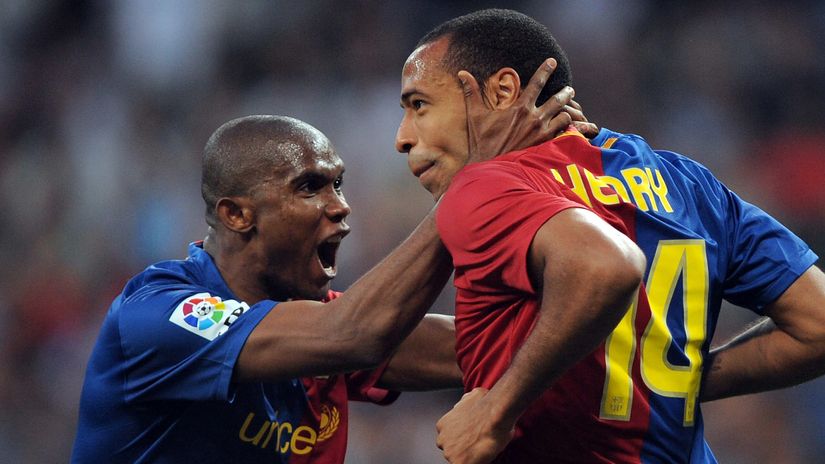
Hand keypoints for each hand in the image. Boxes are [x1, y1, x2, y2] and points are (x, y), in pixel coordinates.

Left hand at [435, 388, 513, 463]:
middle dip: (461, 449)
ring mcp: (449, 453)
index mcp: (443, 425)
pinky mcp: (459, 463)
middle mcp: (442, 439)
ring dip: (468, 457)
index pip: (448, 437)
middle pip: (450, 450)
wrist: (494, 414)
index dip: (460, 438)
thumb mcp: (471, 396)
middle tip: (476, 445)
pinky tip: (483, 457)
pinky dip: (476, 462)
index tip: (470, 437)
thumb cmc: (486, 405)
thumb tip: (467, 400)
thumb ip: (464, 403)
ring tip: (482, 451)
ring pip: (457, 459)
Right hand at [459, 58, 597, 163]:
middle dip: (566, 92)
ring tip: (571, 110)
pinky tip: (572, 130)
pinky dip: (570, 131)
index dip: (546, 70)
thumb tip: (462, 74)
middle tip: (569, 89)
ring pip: (565, 117)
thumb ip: (471, 93)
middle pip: (558, 99)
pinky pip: (565, 135)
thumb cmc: (482, 143)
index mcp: (520, 109)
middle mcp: (535, 119)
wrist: (491, 170)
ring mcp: (543, 134)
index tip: (552, 62)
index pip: (537, 83)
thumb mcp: (475, 117)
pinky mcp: (546, 148)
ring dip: (568, 112)